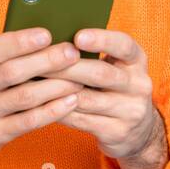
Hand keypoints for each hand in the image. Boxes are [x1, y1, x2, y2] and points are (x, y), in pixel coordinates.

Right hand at [0, 27, 82, 168]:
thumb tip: (39, 35)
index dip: (20, 42)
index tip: (46, 33)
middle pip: (12, 73)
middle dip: (46, 61)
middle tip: (72, 52)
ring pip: (25, 98)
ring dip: (56, 86)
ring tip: (79, 76)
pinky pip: (29, 122)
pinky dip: (52, 110)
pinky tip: (71, 101)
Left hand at [42, 28, 169, 168]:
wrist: (139, 132)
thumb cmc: (115, 88)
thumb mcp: (116, 67)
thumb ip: (95, 54)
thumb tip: (52, 39)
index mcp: (138, 61)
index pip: (124, 45)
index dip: (102, 40)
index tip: (77, 36)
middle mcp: (139, 85)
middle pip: (100, 74)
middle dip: (67, 67)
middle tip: (38, 60)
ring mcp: (130, 111)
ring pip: (86, 99)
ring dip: (55, 90)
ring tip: (30, 81)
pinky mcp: (116, 132)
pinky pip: (80, 120)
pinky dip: (56, 110)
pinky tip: (39, 103)